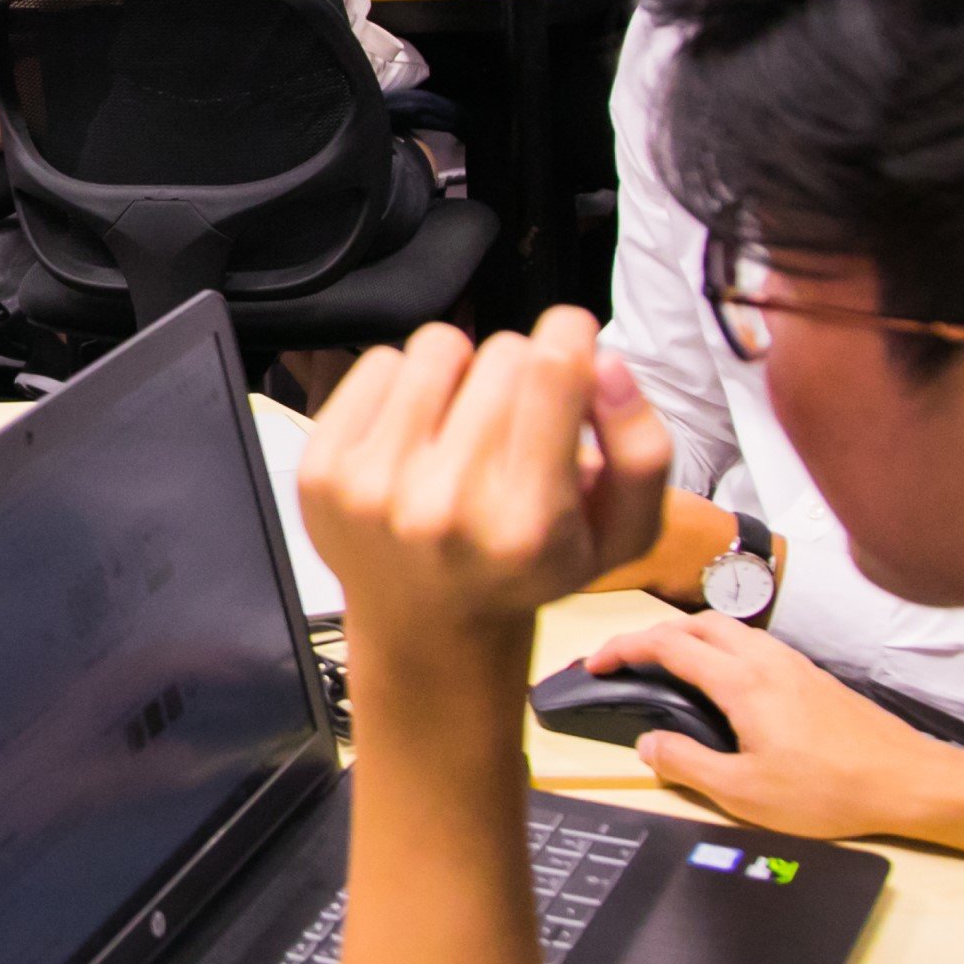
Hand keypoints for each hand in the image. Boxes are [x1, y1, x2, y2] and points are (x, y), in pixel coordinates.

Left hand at [298, 311, 676, 645]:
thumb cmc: (529, 568)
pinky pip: (379, 362)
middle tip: (516, 420)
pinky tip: (417, 435)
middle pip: (503, 353)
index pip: (551, 372)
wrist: (426, 626)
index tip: (571, 342)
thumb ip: (641, 448)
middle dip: (522, 369)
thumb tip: (605, 360)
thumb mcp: (619, 534)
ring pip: (438, 346)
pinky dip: (405, 384)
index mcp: (526, 525)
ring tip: (464, 426)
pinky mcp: (322, 469)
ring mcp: (371, 487)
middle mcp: (444, 506)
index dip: (571, 336)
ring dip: (461, 372)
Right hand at [583, 613, 955, 842]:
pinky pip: (753, 643)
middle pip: (696, 622)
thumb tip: (647, 744)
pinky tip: (723, 683)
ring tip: (666, 668)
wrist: (910, 782)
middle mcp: (766, 659)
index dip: (622, 648)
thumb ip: (686, 764)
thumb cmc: (830, 790)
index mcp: (742, 681)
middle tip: (624, 662)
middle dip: (651, 633)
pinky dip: (719, 648)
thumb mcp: (745, 793)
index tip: (593, 664)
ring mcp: (794, 663)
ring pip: (728, 628)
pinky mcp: (813, 676)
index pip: (667, 645)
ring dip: (687, 636)